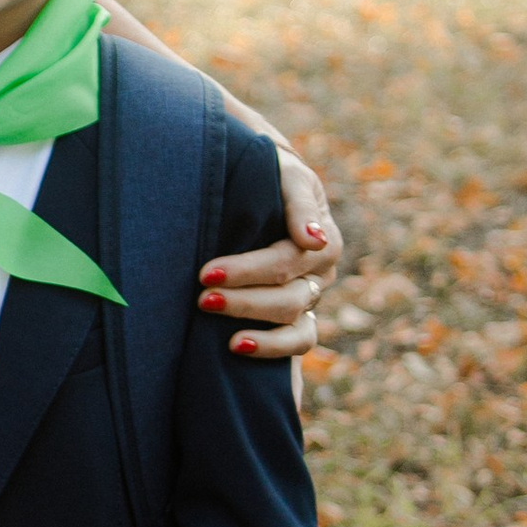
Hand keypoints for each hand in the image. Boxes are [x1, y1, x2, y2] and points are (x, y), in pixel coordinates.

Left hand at [200, 140, 341, 362]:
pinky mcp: (298, 319)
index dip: (248, 270)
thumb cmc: (272, 177)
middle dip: (244, 302)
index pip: (288, 261)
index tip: (207, 272)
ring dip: (261, 334)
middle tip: (203, 299)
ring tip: (229, 339)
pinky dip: (273, 349)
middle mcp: (321, 274)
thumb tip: (313, 239)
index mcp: (324, 241)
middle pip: (288, 298)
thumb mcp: (287, 177)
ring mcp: (310, 298)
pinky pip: (297, 344)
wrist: (264, 183)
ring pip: (295, 327)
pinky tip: (239, 348)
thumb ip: (299, 203)